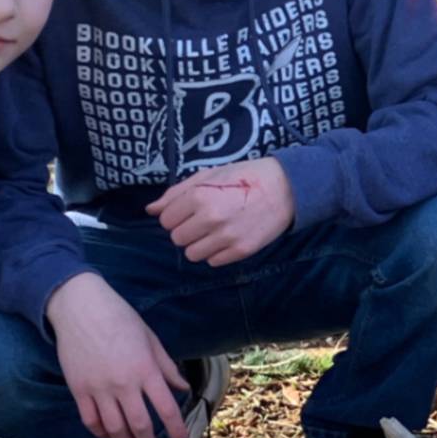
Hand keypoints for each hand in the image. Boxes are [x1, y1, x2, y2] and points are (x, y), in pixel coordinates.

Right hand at [45, 272, 194, 437]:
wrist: (79, 307)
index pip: (166, 409)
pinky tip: (109, 435)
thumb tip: (182, 388)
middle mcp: (124, 384)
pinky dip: (101, 433)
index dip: (177, 431)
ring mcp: (99, 389)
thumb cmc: (119, 318)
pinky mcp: (79, 390)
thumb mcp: (150, 338)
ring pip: (115, 428)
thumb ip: (166, 367)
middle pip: (140, 426)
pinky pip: (91, 421)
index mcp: (145, 369)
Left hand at [149, 158, 294, 266]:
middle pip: (177, 239)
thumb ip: (176, 193)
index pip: (166, 220)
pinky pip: (213, 262)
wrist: (285, 187)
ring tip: (214, 231)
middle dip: (186, 230)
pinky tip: (228, 237)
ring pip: (192, 254)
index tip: (189, 210)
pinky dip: (216, 252)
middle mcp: (210, 219)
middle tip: (203, 220)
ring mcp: (226, 237)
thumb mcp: (208, 176)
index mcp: (198, 197)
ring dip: (199, 244)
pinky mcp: (241, 251)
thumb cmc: (243, 177)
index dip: (175, 215)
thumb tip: (151, 210)